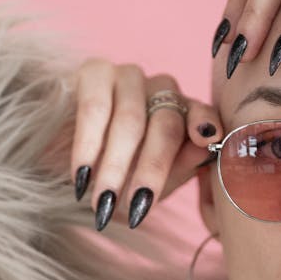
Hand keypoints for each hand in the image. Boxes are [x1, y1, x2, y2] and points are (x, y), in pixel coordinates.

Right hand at [69, 59, 221, 230]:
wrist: (74, 166)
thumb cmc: (119, 175)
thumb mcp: (151, 182)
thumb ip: (179, 166)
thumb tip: (205, 146)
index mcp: (185, 112)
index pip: (202, 114)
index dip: (204, 124)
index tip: (206, 139)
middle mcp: (162, 88)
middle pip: (165, 124)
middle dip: (150, 169)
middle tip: (136, 208)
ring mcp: (130, 76)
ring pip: (130, 119)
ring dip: (114, 165)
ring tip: (102, 201)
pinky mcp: (94, 71)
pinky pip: (94, 107)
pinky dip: (87, 145)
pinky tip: (81, 176)